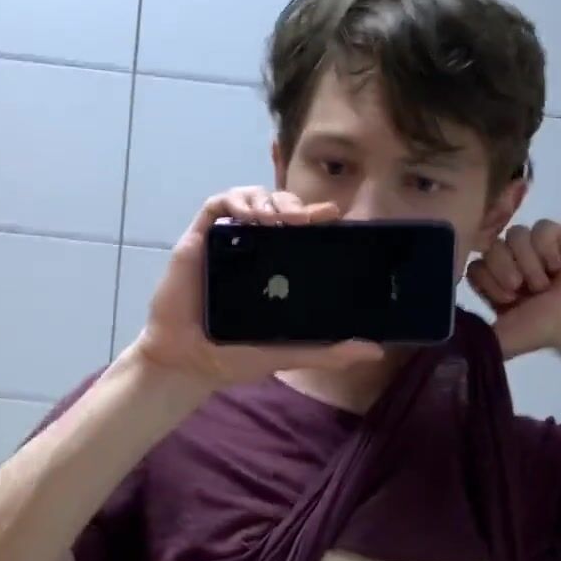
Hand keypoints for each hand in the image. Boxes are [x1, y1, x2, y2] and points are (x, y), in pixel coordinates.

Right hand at [126, 187, 382, 390]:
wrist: (186, 363)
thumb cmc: (233, 357)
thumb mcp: (287, 353)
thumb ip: (328, 351)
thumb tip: (373, 350)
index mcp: (274, 268)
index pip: (299, 231)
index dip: (315, 216)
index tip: (333, 215)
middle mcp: (252, 249)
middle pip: (277, 206)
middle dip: (293, 203)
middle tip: (304, 219)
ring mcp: (225, 242)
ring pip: (250, 197)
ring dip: (267, 198)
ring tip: (277, 217)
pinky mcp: (199, 238)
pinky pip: (217, 205)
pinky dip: (235, 200)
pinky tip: (248, 214)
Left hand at [466, 221, 560, 358]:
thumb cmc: (542, 330)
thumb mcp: (500, 337)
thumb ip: (472, 333)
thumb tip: (448, 328)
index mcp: (499, 283)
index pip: (475, 265)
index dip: (488, 280)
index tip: (507, 299)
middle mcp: (515, 262)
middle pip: (492, 247)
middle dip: (507, 272)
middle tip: (527, 292)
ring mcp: (536, 247)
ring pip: (514, 235)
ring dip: (530, 264)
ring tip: (547, 283)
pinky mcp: (558, 235)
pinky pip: (540, 227)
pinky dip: (548, 249)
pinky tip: (560, 267)